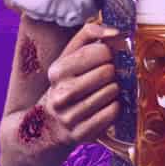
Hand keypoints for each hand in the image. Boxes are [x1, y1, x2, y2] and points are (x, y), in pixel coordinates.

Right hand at [41, 22, 122, 144]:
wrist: (48, 124)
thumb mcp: (69, 55)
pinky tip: (106, 104)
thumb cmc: (66, 82)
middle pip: (108, 72)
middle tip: (108, 75)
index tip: (105, 57)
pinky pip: (112, 112)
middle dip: (112, 71)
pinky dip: (115, 106)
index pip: (99, 52)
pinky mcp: (82, 133)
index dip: (109, 52)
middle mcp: (62, 93)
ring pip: (112, 92)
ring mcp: (71, 116)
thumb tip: (116, 32)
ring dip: (115, 89)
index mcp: (57, 71)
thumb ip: (90, 33)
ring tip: (106, 89)